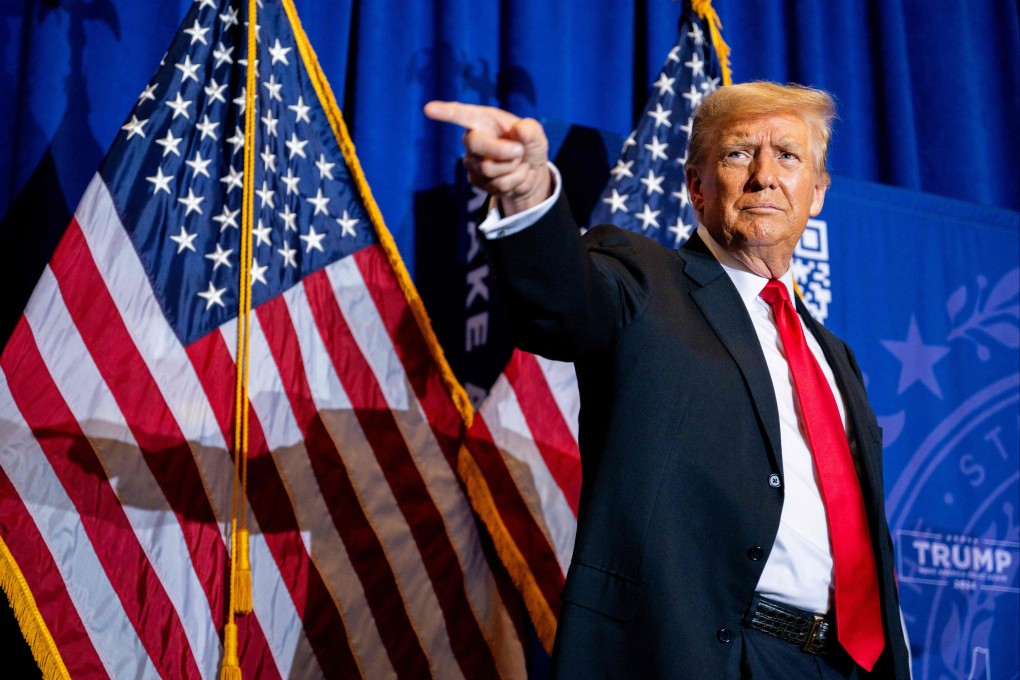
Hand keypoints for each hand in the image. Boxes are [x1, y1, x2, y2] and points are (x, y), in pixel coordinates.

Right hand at [424, 101, 551, 215]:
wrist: (530, 173)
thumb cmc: (529, 146)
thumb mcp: (537, 136)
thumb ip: (532, 131)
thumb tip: (520, 129)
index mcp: (484, 120)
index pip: (462, 114)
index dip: (446, 112)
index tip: (429, 109)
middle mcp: (473, 138)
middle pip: (475, 144)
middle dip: (501, 151)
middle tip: (519, 152)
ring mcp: (472, 161)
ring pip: (488, 169)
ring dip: (512, 168)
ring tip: (518, 162)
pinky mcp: (476, 180)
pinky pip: (496, 185)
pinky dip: (513, 182)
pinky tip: (514, 176)